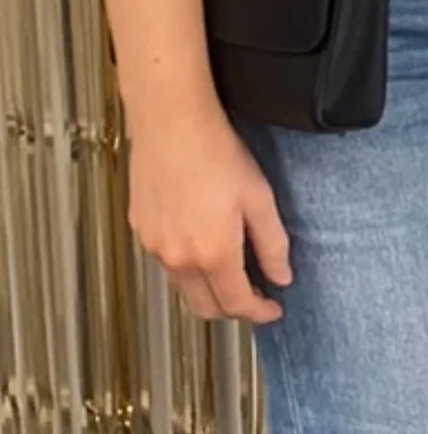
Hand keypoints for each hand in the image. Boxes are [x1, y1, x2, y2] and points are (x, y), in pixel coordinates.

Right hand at [127, 92, 290, 323]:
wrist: (170, 119)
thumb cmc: (214, 151)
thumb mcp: (259, 199)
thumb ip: (272, 245)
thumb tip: (281, 277)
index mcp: (213, 253)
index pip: (237, 304)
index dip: (259, 313)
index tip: (271, 309)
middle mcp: (179, 258)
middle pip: (206, 308)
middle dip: (232, 310)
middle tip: (252, 296)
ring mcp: (155, 246)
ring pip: (184, 288)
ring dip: (208, 290)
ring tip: (228, 270)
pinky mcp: (141, 230)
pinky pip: (166, 264)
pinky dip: (187, 267)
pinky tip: (200, 246)